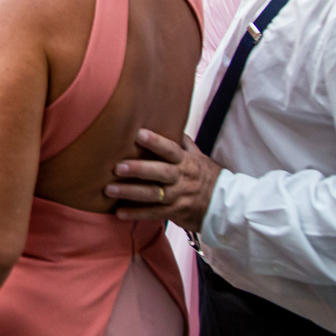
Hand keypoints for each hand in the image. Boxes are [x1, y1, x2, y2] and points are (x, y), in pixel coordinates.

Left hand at [104, 128, 222, 232]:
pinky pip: (154, 214)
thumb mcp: (199, 157)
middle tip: (118, 167)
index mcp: (186, 161)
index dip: (156, 142)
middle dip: (139, 169)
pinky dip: (136, 213)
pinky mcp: (175, 212)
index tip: (138, 134)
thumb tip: (171, 122)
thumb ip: (183, 142)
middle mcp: (181, 178)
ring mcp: (178, 196)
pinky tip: (118, 212)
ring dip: (130, 193)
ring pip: (153, 194)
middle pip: (160, 172)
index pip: (171, 149)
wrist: (225, 205)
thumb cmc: (207, 177)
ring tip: (109, 190)